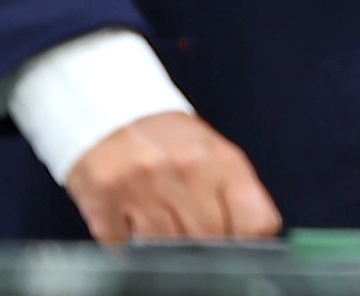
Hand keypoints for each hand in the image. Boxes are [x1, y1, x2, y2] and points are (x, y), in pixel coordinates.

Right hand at [66, 111, 280, 245]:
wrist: (112, 112)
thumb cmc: (169, 141)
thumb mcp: (214, 155)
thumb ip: (233, 195)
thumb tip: (249, 241)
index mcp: (224, 162)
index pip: (256, 222)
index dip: (248, 243)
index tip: (235, 247)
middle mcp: (188, 171)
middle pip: (210, 239)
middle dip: (202, 247)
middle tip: (189, 236)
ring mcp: (145, 185)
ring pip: (167, 247)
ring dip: (162, 247)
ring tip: (157, 224)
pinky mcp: (104, 198)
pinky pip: (122, 246)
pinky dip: (126, 243)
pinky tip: (127, 222)